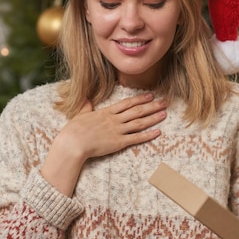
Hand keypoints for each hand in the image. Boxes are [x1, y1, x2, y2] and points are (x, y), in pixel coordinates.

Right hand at [41, 93, 166, 195]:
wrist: (74, 142)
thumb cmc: (74, 130)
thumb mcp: (80, 114)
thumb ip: (86, 107)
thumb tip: (86, 99)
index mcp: (106, 112)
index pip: (127, 103)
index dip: (140, 99)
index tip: (150, 95)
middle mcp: (115, 119)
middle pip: (137, 111)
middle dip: (152, 106)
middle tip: (164, 102)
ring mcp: (118, 130)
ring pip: (139, 122)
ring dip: (153, 118)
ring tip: (164, 114)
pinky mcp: (119, 142)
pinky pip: (136, 138)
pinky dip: (148, 135)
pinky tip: (158, 132)